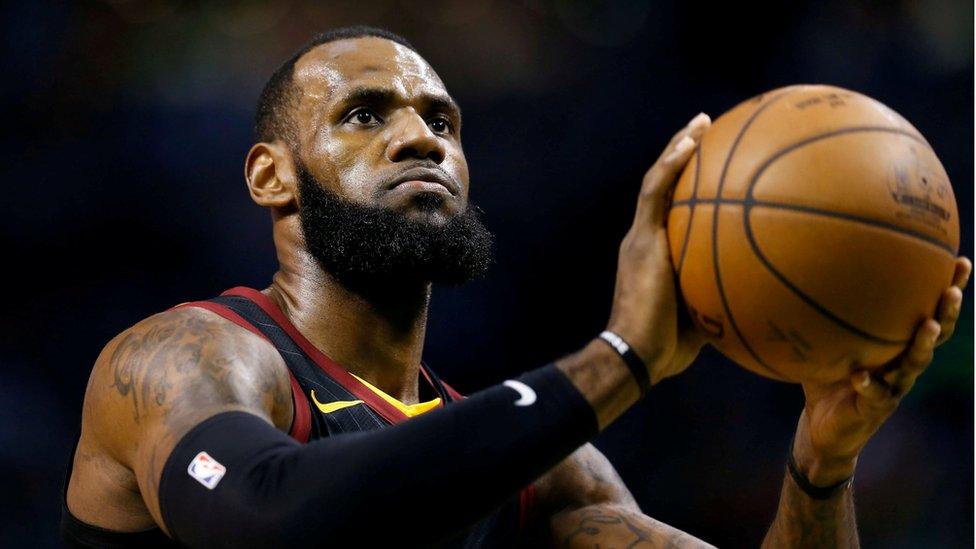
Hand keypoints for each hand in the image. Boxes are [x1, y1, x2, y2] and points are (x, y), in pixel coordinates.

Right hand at [607, 113, 710, 385]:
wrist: (637, 354)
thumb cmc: (670, 348)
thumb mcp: (706, 316)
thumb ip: (726, 295)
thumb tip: (768, 293)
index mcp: (657, 255)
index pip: (672, 211)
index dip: (689, 185)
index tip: (713, 165)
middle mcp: (645, 239)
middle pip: (662, 187)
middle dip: (683, 156)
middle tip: (707, 130)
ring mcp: (641, 237)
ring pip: (657, 181)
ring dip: (677, 148)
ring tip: (701, 123)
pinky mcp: (641, 240)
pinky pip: (655, 192)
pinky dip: (670, 164)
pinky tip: (690, 142)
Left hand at [793, 257, 971, 485]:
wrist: (824, 429)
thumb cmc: (827, 380)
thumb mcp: (826, 344)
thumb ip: (822, 316)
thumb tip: (805, 274)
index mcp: (897, 346)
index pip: (928, 312)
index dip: (947, 289)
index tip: (959, 261)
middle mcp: (902, 364)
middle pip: (935, 335)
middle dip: (947, 311)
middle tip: (952, 289)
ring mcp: (893, 387)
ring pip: (915, 364)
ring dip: (922, 344)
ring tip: (928, 323)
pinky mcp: (874, 408)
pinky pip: (875, 394)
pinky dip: (869, 384)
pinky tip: (861, 376)